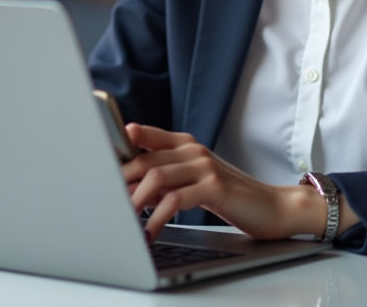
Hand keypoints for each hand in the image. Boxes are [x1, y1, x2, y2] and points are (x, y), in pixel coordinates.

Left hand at [122, 124, 330, 242]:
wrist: (273, 206)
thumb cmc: (230, 195)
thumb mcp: (193, 180)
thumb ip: (165, 176)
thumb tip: (126, 186)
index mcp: (184, 144)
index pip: (140, 135)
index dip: (115, 148)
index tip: (93, 166)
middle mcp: (193, 150)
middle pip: (143, 159)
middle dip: (119, 183)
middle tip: (103, 203)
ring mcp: (204, 166)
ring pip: (156, 176)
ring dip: (134, 201)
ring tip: (122, 221)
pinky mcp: (215, 187)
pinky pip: (175, 199)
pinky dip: (156, 217)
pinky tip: (149, 231)